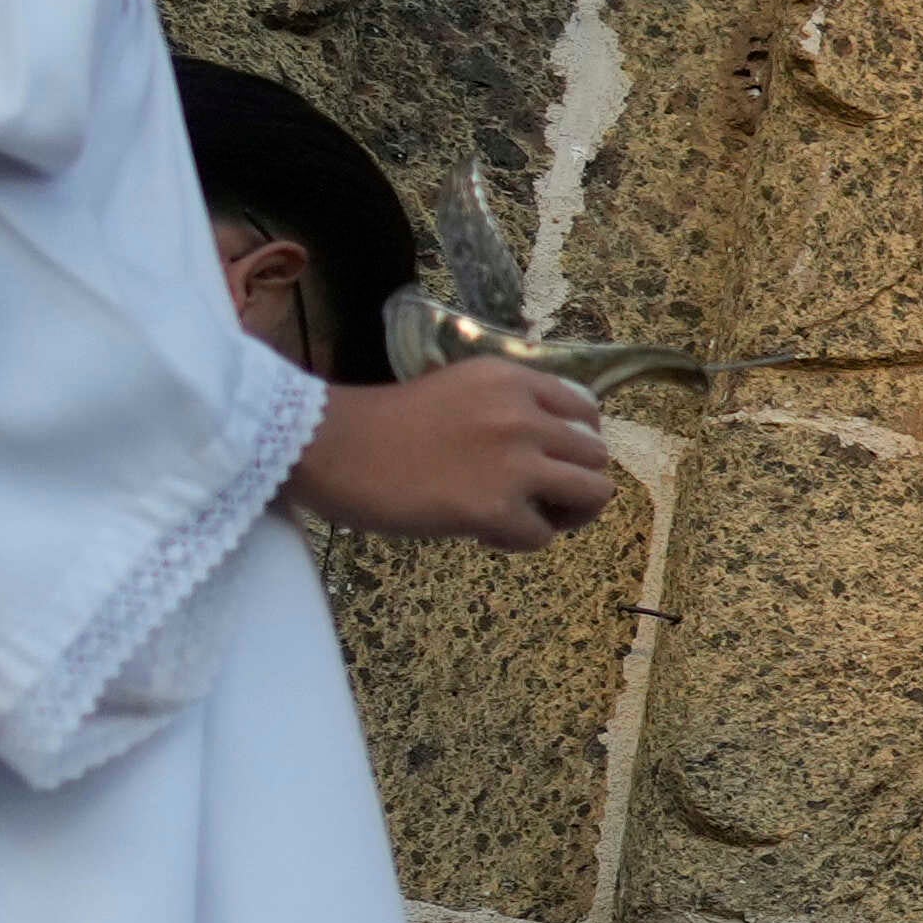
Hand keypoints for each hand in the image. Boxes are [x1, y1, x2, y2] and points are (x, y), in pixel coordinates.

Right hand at [290, 358, 614, 550]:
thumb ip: (506, 409)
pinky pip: (543, 536)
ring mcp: (515, 461)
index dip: (575, 444)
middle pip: (596, 457)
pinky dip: (518, 542)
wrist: (326, 445)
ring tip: (522, 518)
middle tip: (534, 499)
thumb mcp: (457, 391)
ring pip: (592, 495)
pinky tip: (480, 534)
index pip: (587, 412)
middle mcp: (524, 414)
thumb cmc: (381, 425)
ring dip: (564, 515)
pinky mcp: (495, 507)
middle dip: (572, 483)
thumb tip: (550, 449)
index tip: (545, 461)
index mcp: (512, 379)